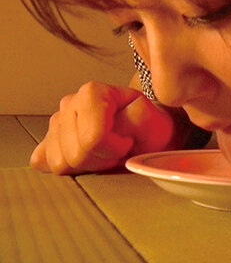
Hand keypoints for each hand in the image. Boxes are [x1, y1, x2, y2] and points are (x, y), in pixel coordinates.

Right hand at [30, 81, 174, 174]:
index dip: (114, 149)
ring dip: (88, 166)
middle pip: (75, 154)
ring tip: (106, 154)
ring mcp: (55, 123)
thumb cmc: (149, 127)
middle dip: (102, 160)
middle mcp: (69, 104)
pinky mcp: (47, 142)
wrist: (145, 132)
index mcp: (92, 92)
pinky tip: (89, 158)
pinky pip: (47, 165)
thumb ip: (132, 121)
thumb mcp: (152, 121)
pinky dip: (71, 169)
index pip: (92, 138)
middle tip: (118, 151)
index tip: (128, 143)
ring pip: (61, 164)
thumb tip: (106, 130)